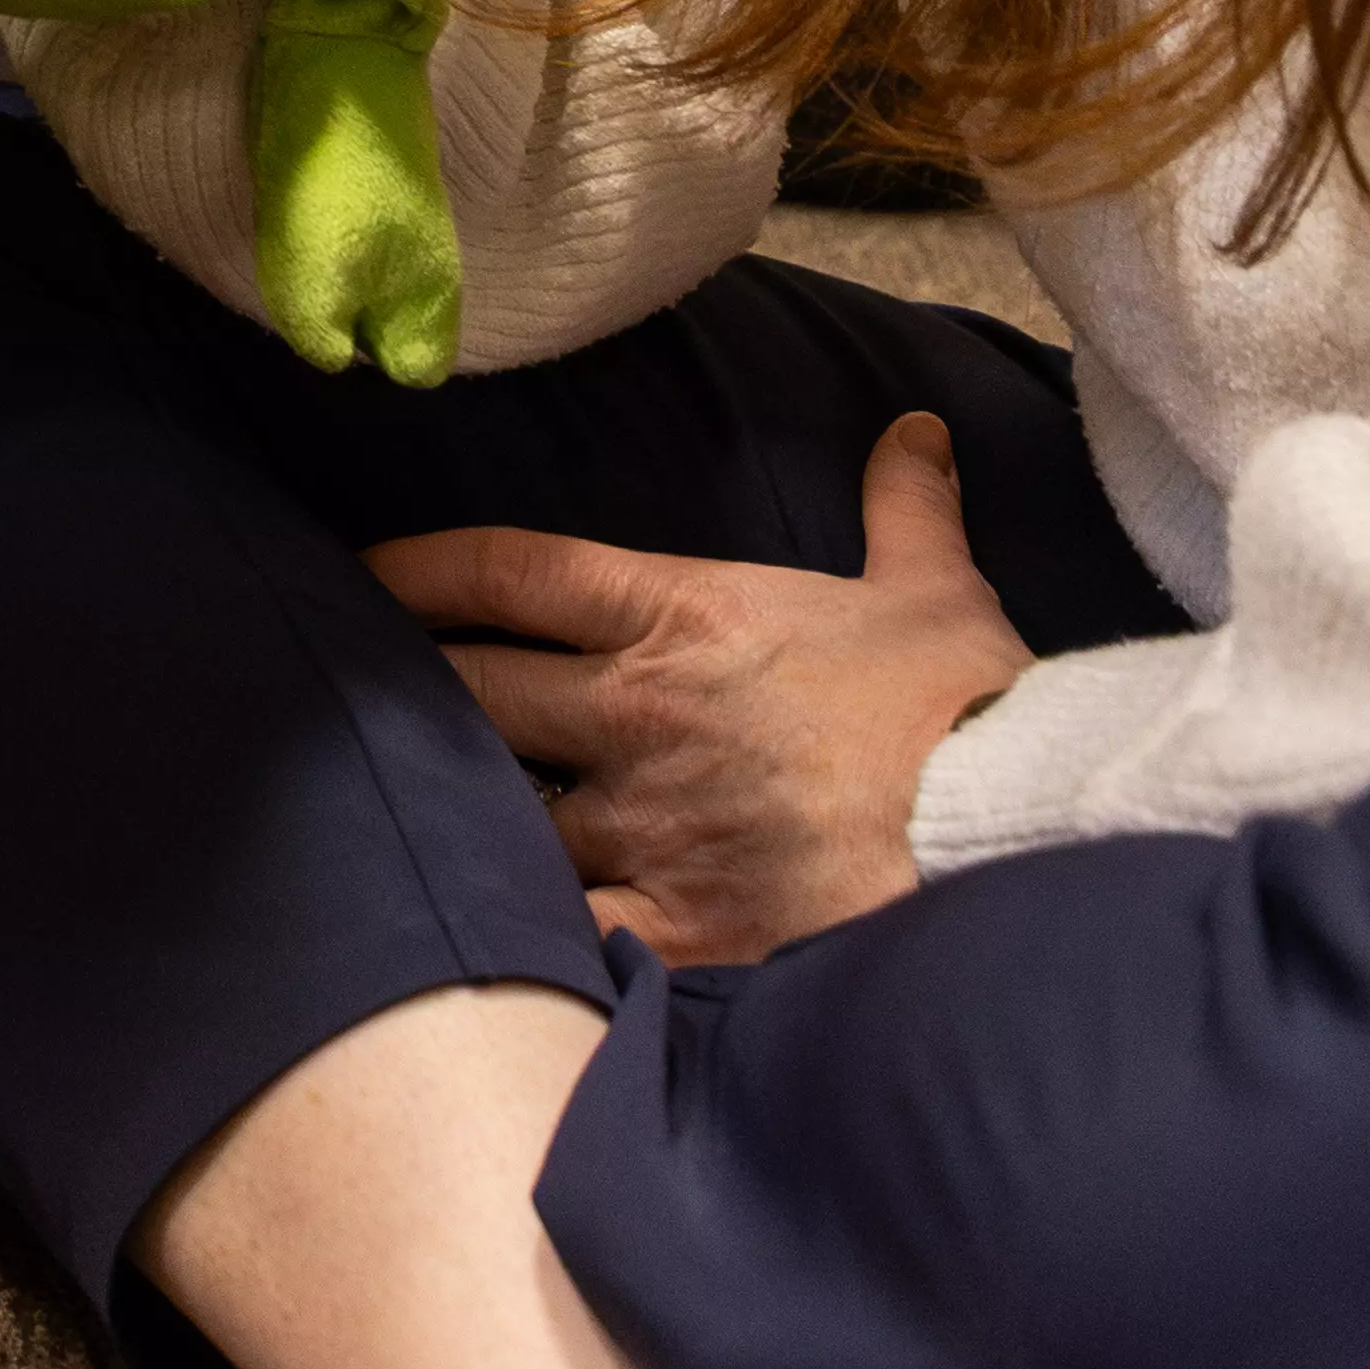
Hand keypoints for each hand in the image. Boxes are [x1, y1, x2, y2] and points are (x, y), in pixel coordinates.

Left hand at [367, 417, 1024, 964]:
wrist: (1015, 838)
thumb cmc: (969, 711)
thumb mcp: (938, 590)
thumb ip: (905, 507)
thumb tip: (913, 430)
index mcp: (683, 616)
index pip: (510, 571)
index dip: (415, 568)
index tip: (358, 574)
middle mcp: (637, 714)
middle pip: (466, 693)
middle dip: (410, 696)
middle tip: (354, 703)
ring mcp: (645, 825)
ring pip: (497, 816)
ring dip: (464, 818)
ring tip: (412, 824)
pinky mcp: (671, 929)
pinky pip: (557, 928)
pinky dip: (523, 929)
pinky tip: (487, 938)